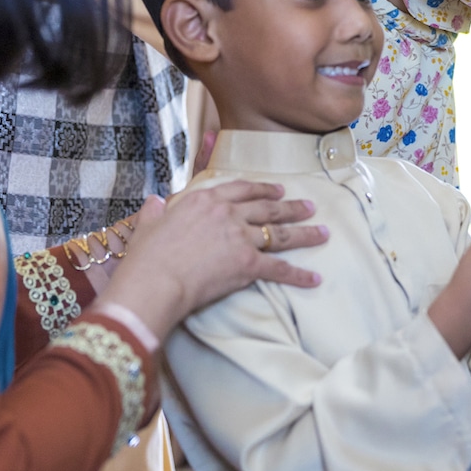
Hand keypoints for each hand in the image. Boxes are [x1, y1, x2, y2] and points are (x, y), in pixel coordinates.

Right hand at [98, 181, 327, 340]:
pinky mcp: (248, 264)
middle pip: (268, 208)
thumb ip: (155, 210)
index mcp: (205, 200)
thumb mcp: (147, 224)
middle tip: (309, 207)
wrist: (156, 281)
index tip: (277, 190)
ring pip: (280, 233)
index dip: (262, 189)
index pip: (241, 190)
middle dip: (292, 207)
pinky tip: (315, 277)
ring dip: (305, 233)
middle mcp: (228, 214)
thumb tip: (155, 201)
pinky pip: (280, 269)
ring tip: (323, 232)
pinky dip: (299, 275)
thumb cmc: (146, 256)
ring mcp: (241, 237)